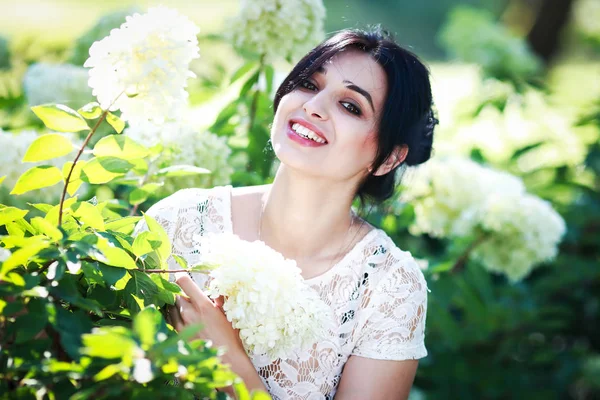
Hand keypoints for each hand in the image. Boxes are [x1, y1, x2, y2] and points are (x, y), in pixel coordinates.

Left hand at [166, 274, 268, 395]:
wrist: (226, 360)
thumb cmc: (230, 337)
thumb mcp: (228, 314)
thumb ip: (219, 299)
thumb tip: (216, 287)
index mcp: (203, 305)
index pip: (183, 282)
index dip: (181, 277)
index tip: (181, 277)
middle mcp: (189, 314)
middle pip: (175, 295)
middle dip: (180, 295)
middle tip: (188, 299)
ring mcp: (180, 326)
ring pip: (169, 308)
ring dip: (175, 307)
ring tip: (185, 311)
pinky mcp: (176, 337)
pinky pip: (169, 322)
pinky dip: (172, 319)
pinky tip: (181, 322)